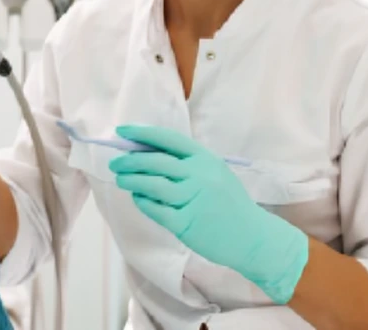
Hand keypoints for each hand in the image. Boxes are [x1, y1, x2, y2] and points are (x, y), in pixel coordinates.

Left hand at [109, 125, 308, 304]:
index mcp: (205, 159)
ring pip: (152, 185)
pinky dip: (143, 202)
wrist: (252, 236)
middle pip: (156, 161)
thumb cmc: (229, 204)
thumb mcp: (215, 173)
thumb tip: (148, 155)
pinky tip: (138, 198)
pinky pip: (156, 209)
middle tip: (115, 163)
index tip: (122, 131)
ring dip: (132, 180)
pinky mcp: (186, 223)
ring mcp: (192, 199)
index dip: (143, 134)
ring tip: (121, 179)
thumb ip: (188, 164)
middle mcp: (199, 175)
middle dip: (131, 160)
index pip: (169, 139)